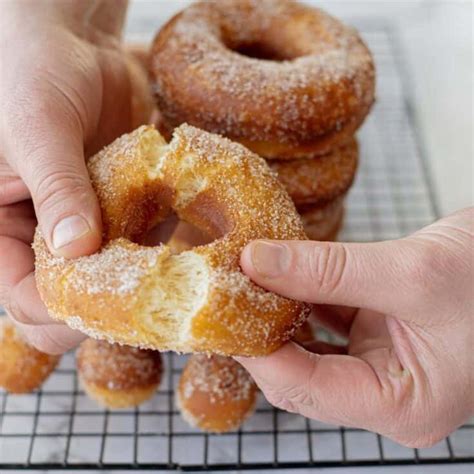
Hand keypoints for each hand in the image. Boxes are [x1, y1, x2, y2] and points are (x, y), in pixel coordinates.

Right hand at [0, 1, 150, 352]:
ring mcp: (88, 226)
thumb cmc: (33, 74)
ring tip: (179, 271)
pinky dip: (165, 245)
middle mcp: (44, 237)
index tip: (109, 308)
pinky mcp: (124, 210)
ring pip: (116, 279)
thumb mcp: (36, 130)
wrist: (75, 45)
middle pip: (75, 300)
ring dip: (145, 278)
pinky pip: (145, 243)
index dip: (62, 314)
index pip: (27, 299)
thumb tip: (76, 250)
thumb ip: (56, 189)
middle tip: (153, 298)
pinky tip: (186, 235)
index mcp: (3, 231)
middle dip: (110, 306)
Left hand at [237, 208, 473, 447]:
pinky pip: (327, 323)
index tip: (225, 313)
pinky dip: (302, 300)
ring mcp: (380, 364)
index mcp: (402, 406)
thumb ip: (328, 270)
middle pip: (301, 376)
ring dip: (279, 316)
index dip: (259, 352)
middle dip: (262, 336)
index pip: (306, 390)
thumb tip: (257, 261)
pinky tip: (282, 277)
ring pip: (309, 349)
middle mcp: (387, 394)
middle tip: (229, 296)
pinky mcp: (377, 335)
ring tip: (248, 284)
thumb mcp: (409, 272)